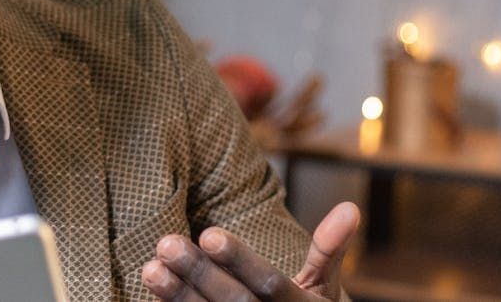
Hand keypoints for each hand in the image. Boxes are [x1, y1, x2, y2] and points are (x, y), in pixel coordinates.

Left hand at [141, 202, 359, 300]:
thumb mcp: (326, 288)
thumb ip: (330, 250)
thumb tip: (350, 207)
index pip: (267, 283)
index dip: (239, 260)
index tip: (209, 234)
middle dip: (199, 274)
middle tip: (166, 243)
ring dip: (177, 296)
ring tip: (150, 268)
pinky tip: (152, 294)